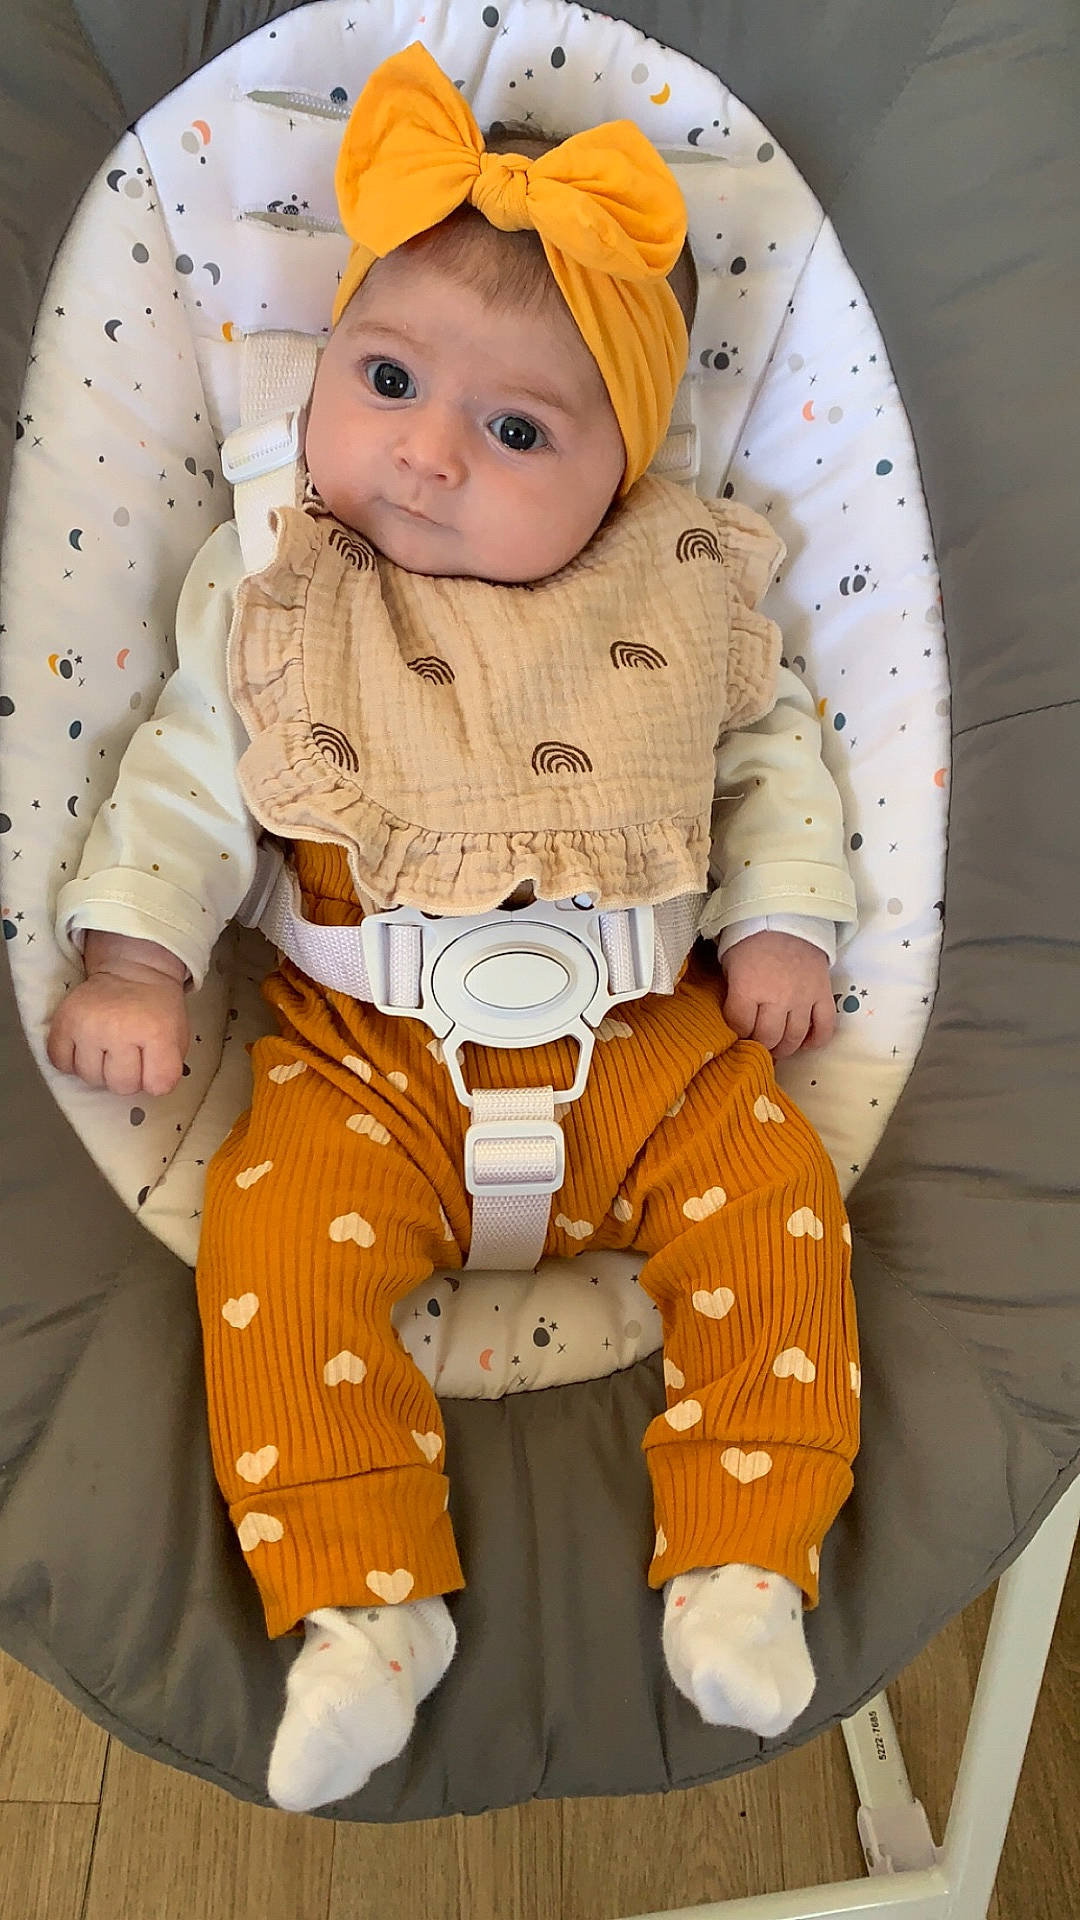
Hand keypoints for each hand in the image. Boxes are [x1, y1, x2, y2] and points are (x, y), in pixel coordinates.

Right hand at [47, 931, 188, 1095]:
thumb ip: (169, 1066)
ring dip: (100, 1070)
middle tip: (130, 1054)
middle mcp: (119, 1029)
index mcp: (156, 1031)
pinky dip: (72, 1062)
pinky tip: (86, 1048)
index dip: (156, 1079)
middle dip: (127, 1076)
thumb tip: (149, 1090)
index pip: (158, 1085)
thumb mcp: (178, 1035)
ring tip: (108, 1049)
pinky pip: (62, 1064)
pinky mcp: (64, 1022)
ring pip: (91, 1078)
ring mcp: (88, 1026)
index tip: (154, 1061)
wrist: (133, 972)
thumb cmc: (157, 1009)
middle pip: (121, 1086)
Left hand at [719, 930, 835, 1058]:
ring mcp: (803, 998)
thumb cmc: (752, 938)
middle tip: (757, 1043)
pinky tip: (805, 1043)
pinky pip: (824, 1026)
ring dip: (784, 1047)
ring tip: (777, 1047)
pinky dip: (816, 1040)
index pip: (740, 1026)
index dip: (736, 1032)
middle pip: (768, 1037)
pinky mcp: (823, 994)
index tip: (737, 1029)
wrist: (787, 913)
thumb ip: (732, 991)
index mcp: (749, 987)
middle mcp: (777, 998)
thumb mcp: (730, 962)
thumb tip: (733, 1017)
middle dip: (759, 1044)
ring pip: (794, 1037)